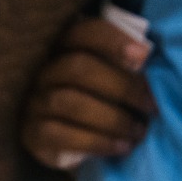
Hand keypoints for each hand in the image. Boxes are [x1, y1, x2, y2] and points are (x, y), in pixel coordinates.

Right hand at [21, 14, 155, 170]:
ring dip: (113, 118)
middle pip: (78, 67)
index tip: (144, 57)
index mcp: (63, 48)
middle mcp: (41, 72)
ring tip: (138, 131)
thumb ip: (122, 62)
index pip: (82, 33)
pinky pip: (61, 135)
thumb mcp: (108, 74)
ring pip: (69, 102)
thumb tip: (144, 60)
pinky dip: (96, 141)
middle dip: (122, 86)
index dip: (112, 41)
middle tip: (151, 105)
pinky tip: (120, 147)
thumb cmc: (98, 99)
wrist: (72, 142)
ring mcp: (32, 103)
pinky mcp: (30, 135)